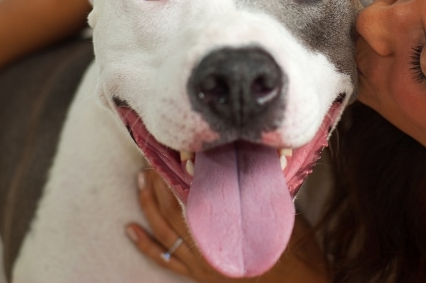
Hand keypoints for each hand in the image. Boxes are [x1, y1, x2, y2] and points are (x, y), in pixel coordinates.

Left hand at [126, 168, 328, 281]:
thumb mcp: (280, 215)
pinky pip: (165, 258)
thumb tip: (255, 161)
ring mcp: (201, 263)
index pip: (196, 196)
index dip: (180, 175)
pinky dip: (145, 243)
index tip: (173, 155)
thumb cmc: (294, 250)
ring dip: (149, 204)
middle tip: (153, 160)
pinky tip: (131, 229)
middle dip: (161, 183)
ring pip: (164, 230)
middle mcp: (210, 247)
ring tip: (141, 180)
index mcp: (230, 229)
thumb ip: (262, 192)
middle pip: (174, 210)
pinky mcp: (198, 275)